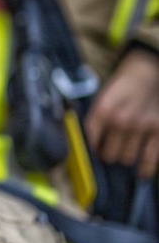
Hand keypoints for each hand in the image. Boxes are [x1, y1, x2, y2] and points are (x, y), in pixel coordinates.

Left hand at [85, 49, 158, 178]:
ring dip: (125, 157)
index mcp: (103, 110)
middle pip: (109, 154)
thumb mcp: (104, 96)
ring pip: (127, 158)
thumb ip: (97, 118)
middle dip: (109, 154)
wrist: (149, 70)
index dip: (91, 149)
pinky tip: (142, 172)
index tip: (93, 151)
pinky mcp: (157, 130)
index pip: (90, 140)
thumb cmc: (125, 83)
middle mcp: (121, 121)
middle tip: (111, 152)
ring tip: (125, 153)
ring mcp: (141, 127)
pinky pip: (150, 158)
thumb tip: (90, 141)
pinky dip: (145, 168)